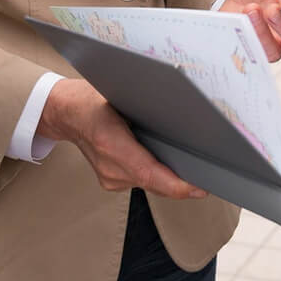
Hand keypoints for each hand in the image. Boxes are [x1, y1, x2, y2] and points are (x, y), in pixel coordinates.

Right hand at [39, 78, 206, 198]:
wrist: (66, 113)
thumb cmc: (94, 98)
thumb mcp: (121, 93)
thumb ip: (148, 105)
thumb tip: (181, 107)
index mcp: (111, 143)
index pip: (148, 173)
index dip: (176, 184)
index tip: (199, 188)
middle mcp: (110, 167)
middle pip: (154, 182)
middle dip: (183, 183)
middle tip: (213, 178)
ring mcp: (110, 177)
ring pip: (150, 184)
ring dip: (172, 180)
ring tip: (199, 172)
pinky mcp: (111, 180)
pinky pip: (142, 181)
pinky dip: (159, 176)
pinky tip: (174, 166)